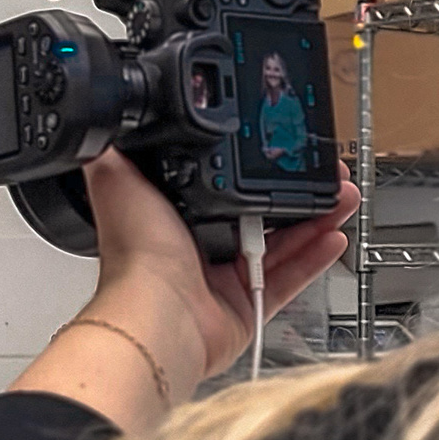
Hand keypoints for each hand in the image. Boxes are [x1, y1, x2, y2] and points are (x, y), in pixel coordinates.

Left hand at [84, 150, 357, 376]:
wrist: (158, 313)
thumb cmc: (136, 256)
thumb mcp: (118, 181)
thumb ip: (113, 153)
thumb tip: (96, 126)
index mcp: (172, 217)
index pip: (220, 185)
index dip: (252, 169)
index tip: (280, 152)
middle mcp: (199, 247)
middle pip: (258, 214)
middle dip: (294, 192)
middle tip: (324, 174)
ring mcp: (223, 279)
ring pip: (281, 243)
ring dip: (314, 218)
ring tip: (342, 196)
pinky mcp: (246, 307)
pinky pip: (288, 280)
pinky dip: (313, 259)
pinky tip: (333, 236)